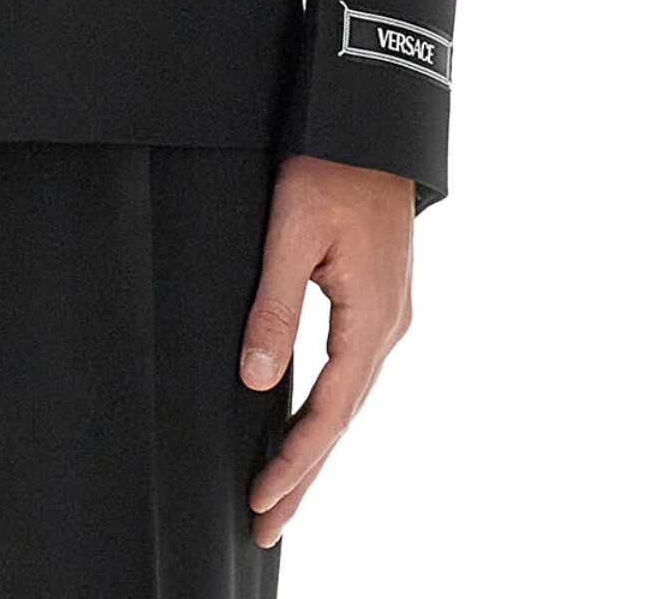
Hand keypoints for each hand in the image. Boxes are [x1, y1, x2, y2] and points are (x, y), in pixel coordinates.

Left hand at [238, 154, 413, 546]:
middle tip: (266, 528)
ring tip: (281, 492)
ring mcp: (389, 312)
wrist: (371, 120)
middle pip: (343, 418)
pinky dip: (329, 409)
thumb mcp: (291, 231)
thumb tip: (257, 378)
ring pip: (350, 398)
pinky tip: (309, 425)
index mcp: (371, 317)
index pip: (329, 412)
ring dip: (316, 446)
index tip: (261, 502)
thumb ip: (274, 306)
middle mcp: (389, 325)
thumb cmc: (330, 165)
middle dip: (304, 475)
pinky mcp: (380, 298)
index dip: (294, 462)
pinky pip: (353, 371)